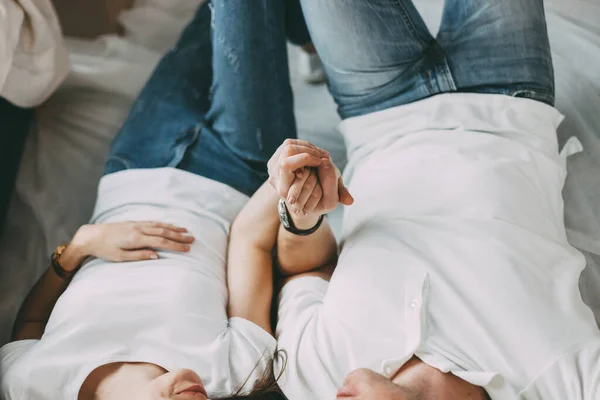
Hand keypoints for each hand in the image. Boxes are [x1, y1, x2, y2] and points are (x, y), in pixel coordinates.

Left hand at [70, 222, 194, 265]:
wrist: (90, 236)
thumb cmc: (104, 249)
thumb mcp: (120, 257)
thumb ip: (139, 255)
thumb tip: (157, 255)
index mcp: (136, 239)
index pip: (161, 242)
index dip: (176, 245)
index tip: (187, 249)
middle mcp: (139, 229)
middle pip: (164, 232)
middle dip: (179, 236)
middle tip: (193, 239)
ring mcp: (137, 224)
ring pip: (160, 225)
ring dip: (174, 228)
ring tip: (186, 231)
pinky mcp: (134, 223)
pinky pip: (153, 222)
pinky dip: (164, 224)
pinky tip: (170, 226)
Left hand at [267, 139, 352, 213]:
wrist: (299, 200)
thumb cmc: (315, 201)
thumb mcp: (327, 200)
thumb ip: (338, 197)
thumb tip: (350, 201)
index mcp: (282, 188)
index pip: (285, 164)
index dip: (304, 159)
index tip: (321, 162)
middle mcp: (274, 176)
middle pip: (288, 150)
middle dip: (309, 150)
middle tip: (324, 156)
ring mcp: (273, 165)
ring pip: (289, 145)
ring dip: (308, 147)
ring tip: (322, 154)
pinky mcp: (277, 157)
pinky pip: (290, 143)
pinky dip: (305, 145)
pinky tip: (316, 152)